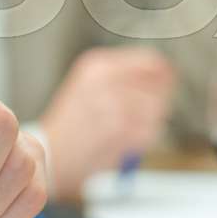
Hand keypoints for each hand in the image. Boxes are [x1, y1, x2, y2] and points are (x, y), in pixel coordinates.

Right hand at [40, 47, 173, 202]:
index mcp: (98, 66)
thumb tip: (166, 75)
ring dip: (149, 122)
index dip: (162, 77)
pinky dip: (143, 140)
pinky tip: (123, 142)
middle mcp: (107, 80)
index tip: (162, 90)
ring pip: (158, 109)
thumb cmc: (71, 125)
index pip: (152, 62)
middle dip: (157, 102)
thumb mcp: (88, 86)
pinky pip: (152, 131)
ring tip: (126, 130)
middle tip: (139, 116)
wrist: (50, 155)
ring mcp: (115, 105)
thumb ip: (124, 77)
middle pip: (160, 85)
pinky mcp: (122, 131)